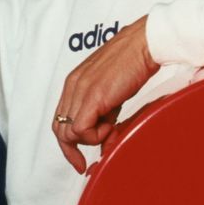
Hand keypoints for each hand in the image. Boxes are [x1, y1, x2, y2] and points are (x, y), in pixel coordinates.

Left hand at [53, 15, 159, 172]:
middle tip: (91, 159)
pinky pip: (81, 130)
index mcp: (74, 83)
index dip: (68, 144)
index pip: (60, 121)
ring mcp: (80, 91)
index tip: (80, 160)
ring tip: (112, 127)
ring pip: (69, 133)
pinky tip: (112, 124)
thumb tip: (107, 145)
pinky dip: (96, 136)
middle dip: (74, 150)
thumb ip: (106, 117)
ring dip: (91, 139)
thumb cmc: (133, 63)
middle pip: (59, 131)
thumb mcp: (114, 95)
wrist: (144, 44)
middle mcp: (72, 87)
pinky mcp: (92, 97)